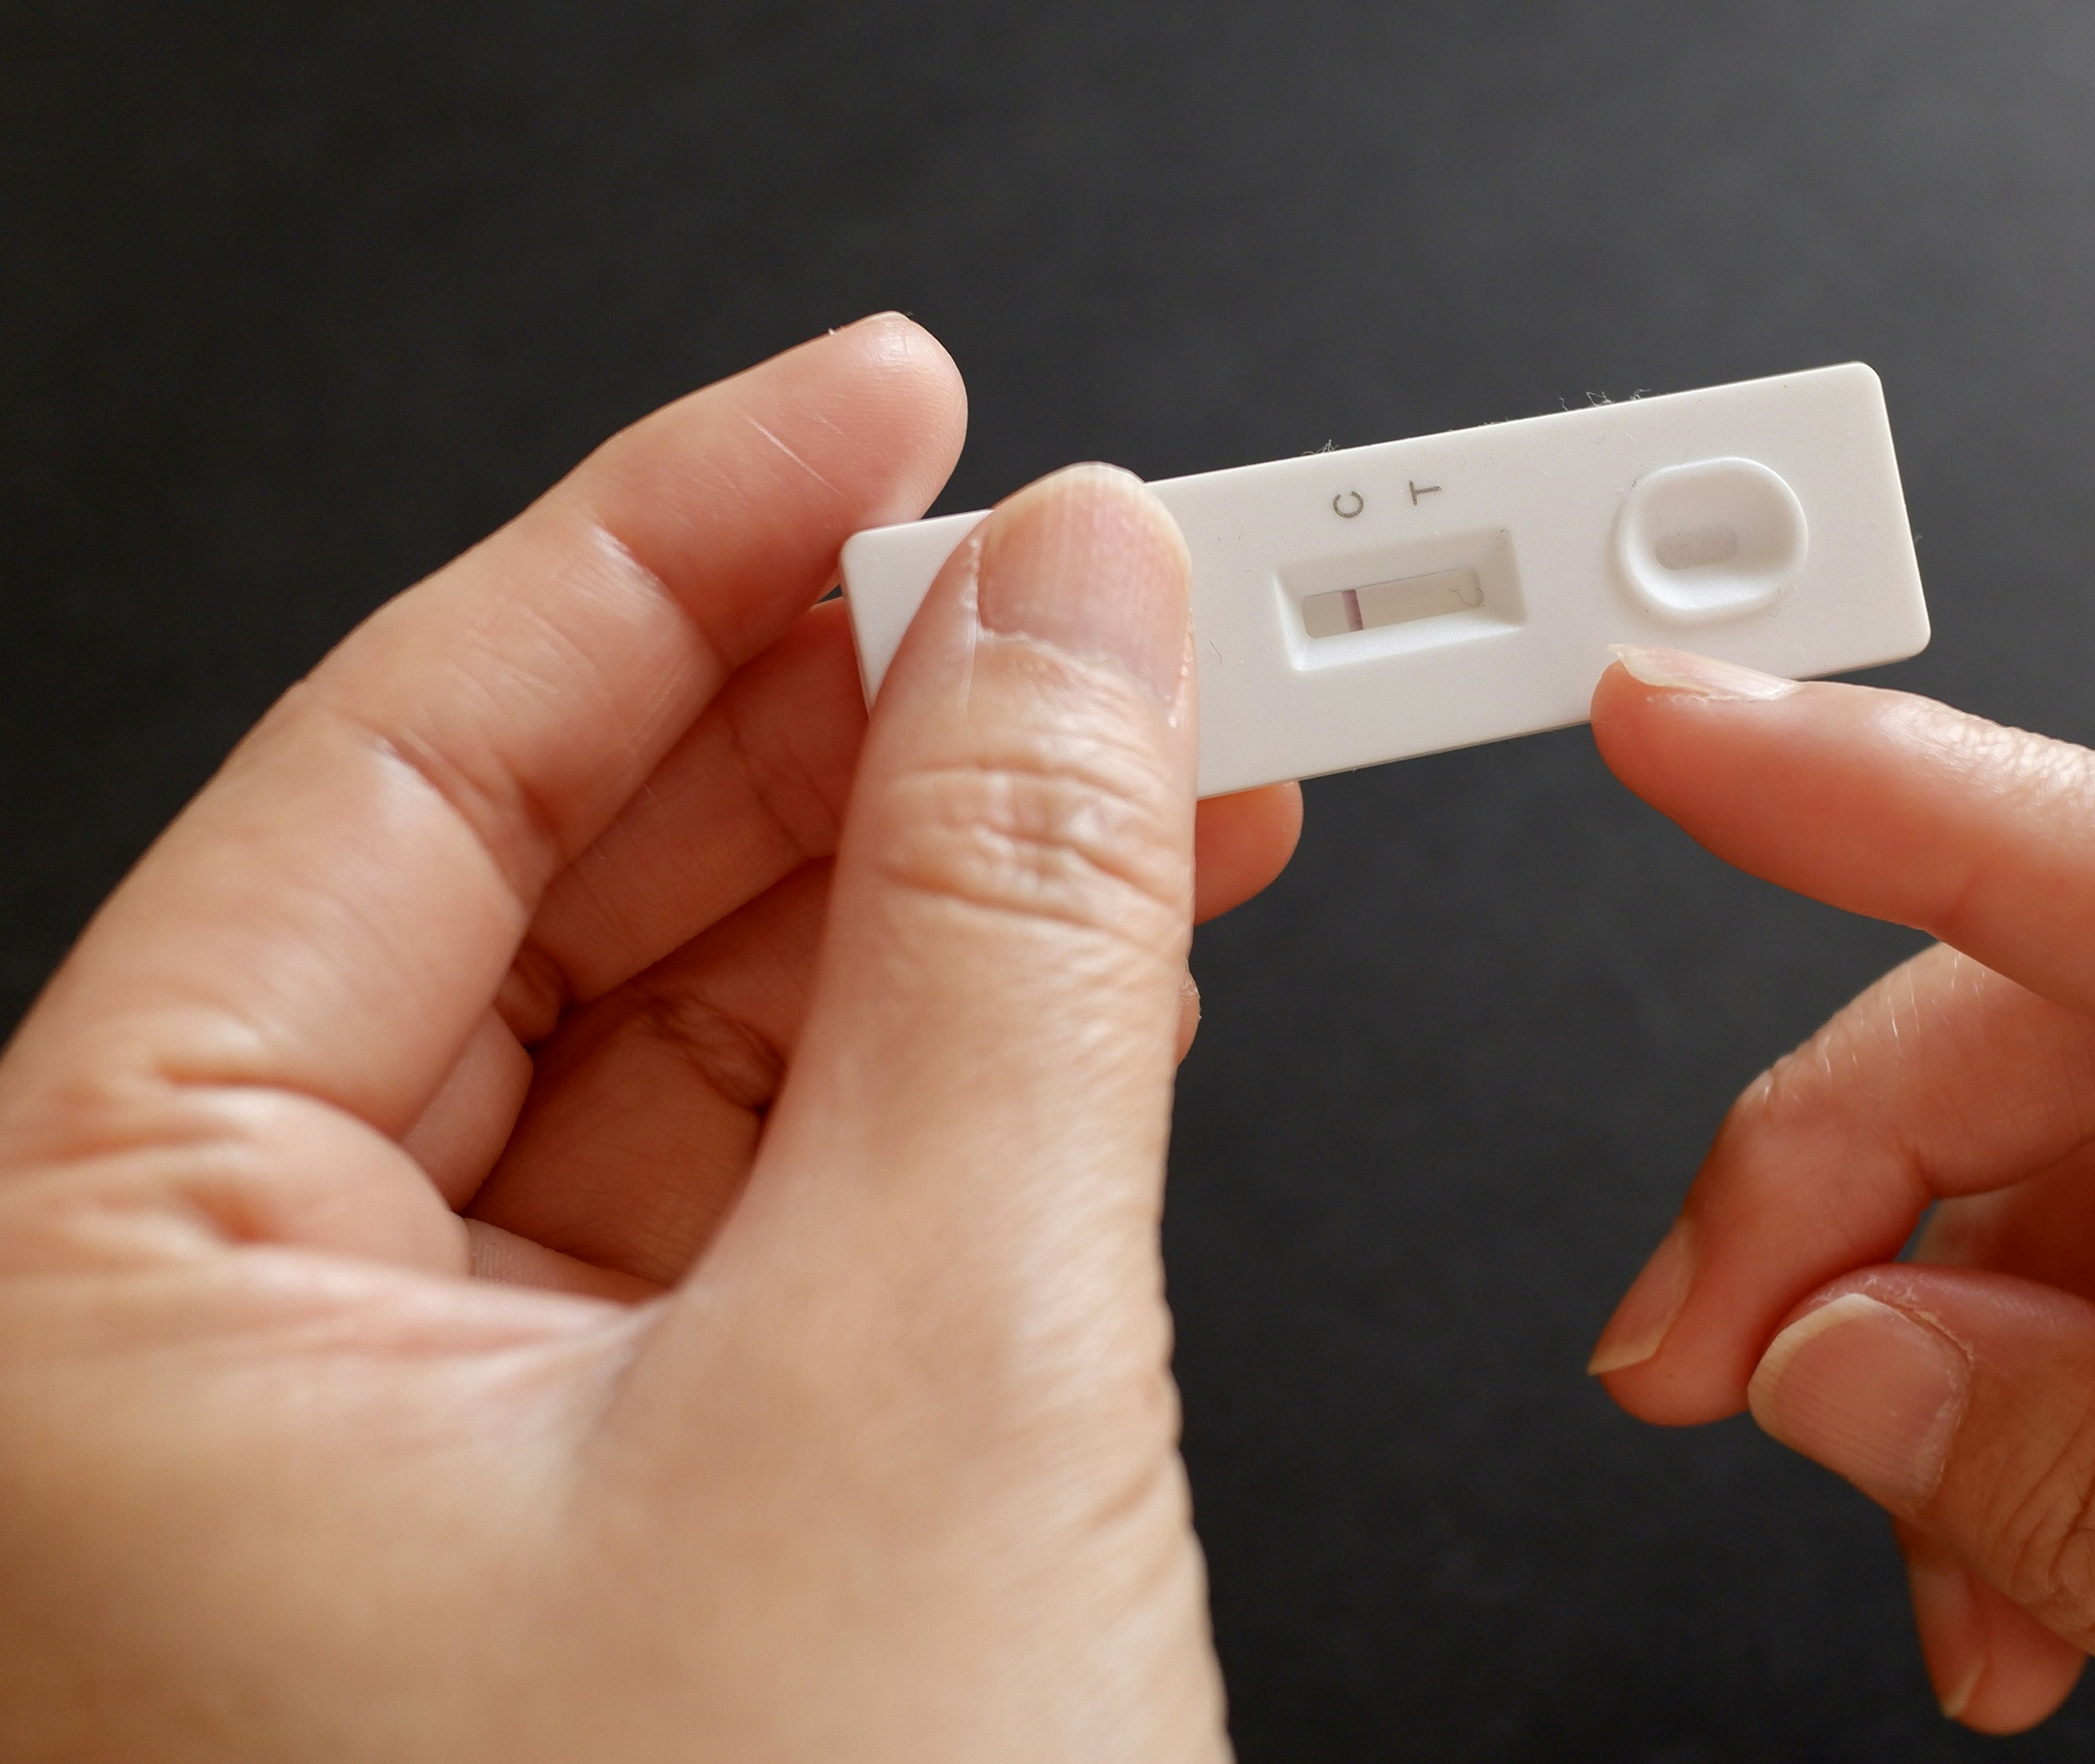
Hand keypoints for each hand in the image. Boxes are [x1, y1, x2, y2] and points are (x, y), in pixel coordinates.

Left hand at [0, 318, 1299, 1758]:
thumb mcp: (931, 1368)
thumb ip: (1013, 935)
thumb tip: (1071, 627)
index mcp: (100, 1306)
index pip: (415, 758)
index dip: (687, 537)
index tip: (889, 415)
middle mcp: (208, 1356)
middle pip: (549, 874)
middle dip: (848, 703)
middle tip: (1069, 570)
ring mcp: (413, 1428)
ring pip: (677, 1019)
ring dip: (929, 861)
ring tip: (1144, 723)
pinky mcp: (606, 1487)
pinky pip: (760, 1166)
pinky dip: (945, 1036)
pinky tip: (1095, 924)